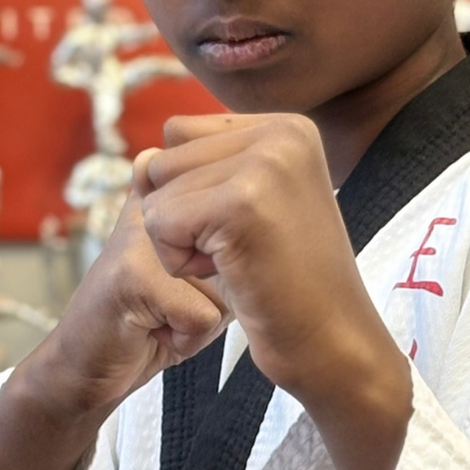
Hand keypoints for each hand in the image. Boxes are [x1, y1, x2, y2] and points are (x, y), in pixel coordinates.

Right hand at [0, 195, 229, 469]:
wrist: (88, 366)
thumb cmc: (154, 318)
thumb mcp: (205, 270)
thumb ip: (236, 240)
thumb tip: (287, 221)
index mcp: (175, 189)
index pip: (245, 211)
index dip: (243, 256)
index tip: (209, 274)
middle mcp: (156, 198)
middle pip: (244, 249)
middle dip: (227, 289)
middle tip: (180, 299)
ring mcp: (142, 232)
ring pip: (228, 283)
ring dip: (209, 315)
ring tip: (167, 314)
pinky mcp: (131, 273)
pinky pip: (204, 313)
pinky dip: (190, 336)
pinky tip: (155, 331)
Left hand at [136, 114, 411, 469]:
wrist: (332, 343)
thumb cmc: (286, 284)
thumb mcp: (248, 207)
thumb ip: (196, 170)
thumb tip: (138, 160)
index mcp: (289, 127)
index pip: (181, 132)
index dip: (191, 190)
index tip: (243, 227)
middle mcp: (283, 132)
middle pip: (164, 159)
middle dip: (182, 215)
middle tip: (242, 251)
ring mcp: (266, 163)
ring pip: (157, 190)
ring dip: (179, 242)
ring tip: (239, 262)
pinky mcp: (242, 203)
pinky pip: (160, 222)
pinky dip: (178, 261)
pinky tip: (230, 274)